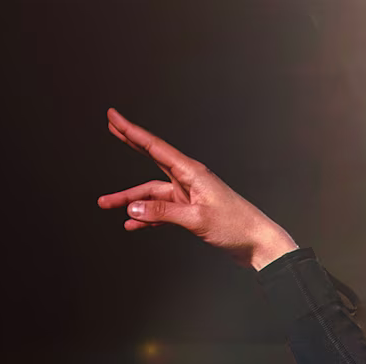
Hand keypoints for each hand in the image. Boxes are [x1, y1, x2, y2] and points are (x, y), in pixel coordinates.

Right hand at [97, 109, 297, 270]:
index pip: (154, 147)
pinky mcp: (193, 212)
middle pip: (151, 160)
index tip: (113, 116)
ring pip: (153, 194)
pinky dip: (149, 218)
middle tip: (109, 127)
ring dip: (131, 201)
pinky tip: (133, 224)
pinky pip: (164, 212)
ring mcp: (190, 196)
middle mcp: (189, 180)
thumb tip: (133, 210)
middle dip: (130, 144)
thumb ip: (164, 214)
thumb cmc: (236, 227)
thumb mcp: (197, 220)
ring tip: (106, 204)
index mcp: (191, 172)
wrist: (259, 245)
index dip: (131, 132)